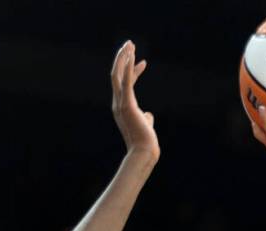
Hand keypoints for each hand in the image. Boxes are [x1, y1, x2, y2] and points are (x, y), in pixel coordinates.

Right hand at [111, 40, 159, 162]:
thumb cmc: (146, 141)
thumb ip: (145, 117)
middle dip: (123, 58)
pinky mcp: (127, 104)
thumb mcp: (145, 125)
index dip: (133, 71)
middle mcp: (118, 103)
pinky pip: (126, 83)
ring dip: (124, 58)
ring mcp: (121, 103)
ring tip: (130, 44)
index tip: (143, 62)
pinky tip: (132, 57)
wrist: (144, 152)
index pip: (125, 83)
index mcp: (122, 106)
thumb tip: (149, 115)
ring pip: (118, 75)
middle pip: (116, 75)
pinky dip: (128, 69)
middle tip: (130, 44)